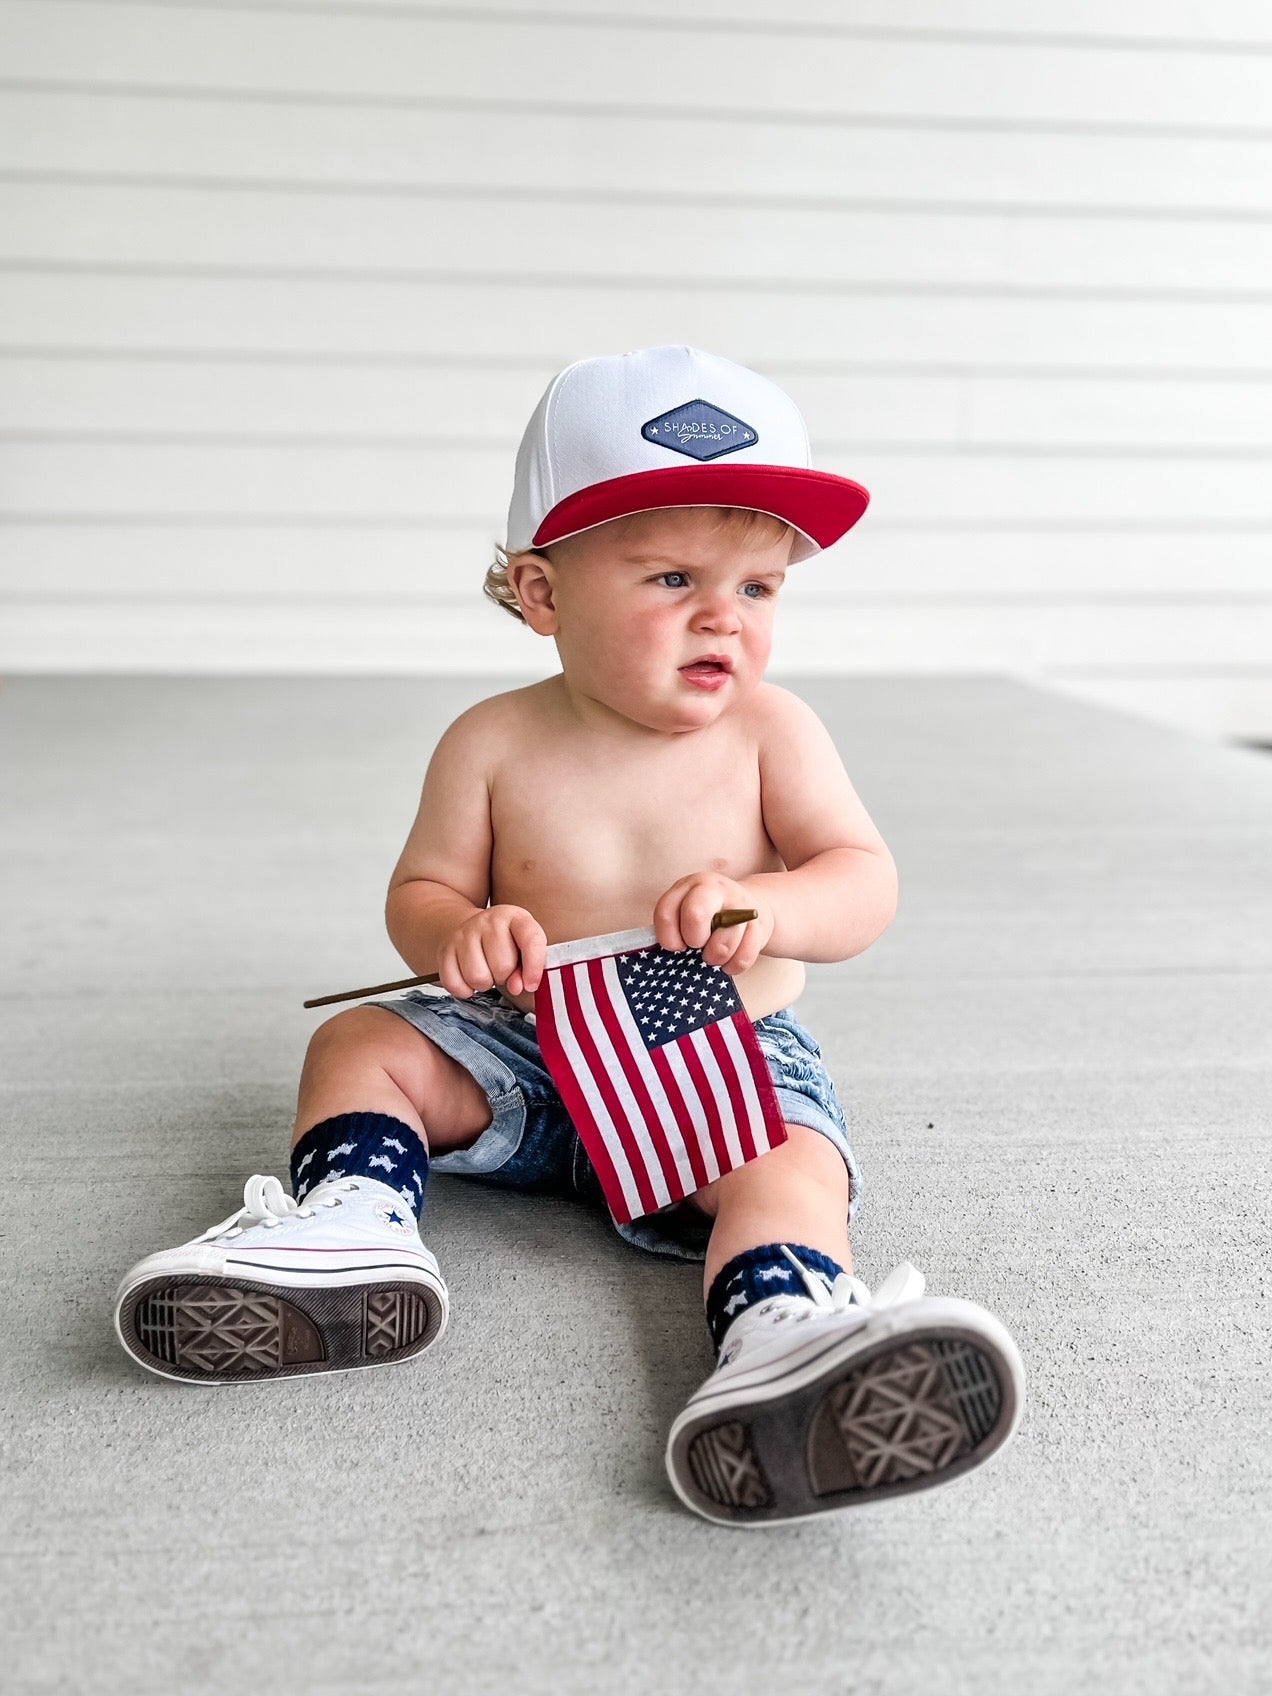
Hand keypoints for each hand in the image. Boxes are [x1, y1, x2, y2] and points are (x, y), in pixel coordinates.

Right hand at [437, 905, 546, 999]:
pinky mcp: (444, 950)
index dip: (534, 968)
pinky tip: (469, 978)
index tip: (531, 985)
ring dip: (485, 983)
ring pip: (477, 977)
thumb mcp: (522, 947)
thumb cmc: (502, 942)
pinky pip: (455, 984)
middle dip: (504, 976)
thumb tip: (517, 987)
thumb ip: (528, 967)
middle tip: (500, 968)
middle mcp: (487, 920)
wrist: (466, 927)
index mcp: (514, 916)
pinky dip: (464, 989)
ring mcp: (463, 934)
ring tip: (486, 971)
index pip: (531, 940)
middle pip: (502, 966)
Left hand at [652, 874, 774, 977]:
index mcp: (689, 886)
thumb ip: (675, 927)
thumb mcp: (687, 911)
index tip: (676, 946)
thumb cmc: (710, 917)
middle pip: (695, 916)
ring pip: (723, 944)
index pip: (666, 912)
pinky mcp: (759, 924)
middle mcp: (713, 889)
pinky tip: (730, 959)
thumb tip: (670, 954)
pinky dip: (734, 965)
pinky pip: (743, 957)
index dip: (667, 938)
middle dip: (694, 940)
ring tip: (714, 955)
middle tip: (697, 946)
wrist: (751, 909)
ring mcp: (739, 905)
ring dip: (715, 958)